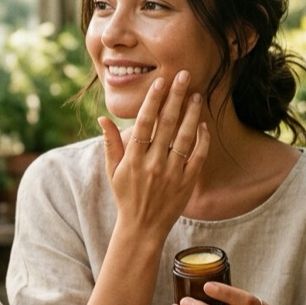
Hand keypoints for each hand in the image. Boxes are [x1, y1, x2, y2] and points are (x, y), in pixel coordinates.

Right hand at [98, 70, 209, 235]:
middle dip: (176, 97)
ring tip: (197, 95)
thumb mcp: (112, 171)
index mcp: (133, 159)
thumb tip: (102, 117)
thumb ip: (111, 143)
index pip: (145, 122)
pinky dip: (202, 140)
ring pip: (185, 137)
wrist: (142, 228)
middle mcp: (153, 164)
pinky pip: (198, 157)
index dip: (153, 100)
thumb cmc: (126, 196)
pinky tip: (203, 125)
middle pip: (167, 124)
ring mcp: (172, 174)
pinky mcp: (187, 183)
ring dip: (192, 114)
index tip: (161, 81)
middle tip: (185, 75)